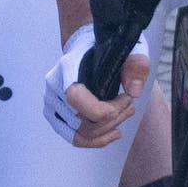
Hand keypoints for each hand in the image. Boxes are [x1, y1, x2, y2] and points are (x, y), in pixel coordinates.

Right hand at [40, 22, 148, 147]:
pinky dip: (97, 140)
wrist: (86, 46)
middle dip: (115, 118)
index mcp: (67, 67)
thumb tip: (133, 92)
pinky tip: (114, 132)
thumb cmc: (106, 47)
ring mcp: (51, 104)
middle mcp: (54, 87)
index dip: (103, 110)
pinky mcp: (55, 116)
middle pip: (83, 121)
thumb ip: (135, 64)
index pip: (76, 98)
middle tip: (130, 104)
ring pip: (81, 134)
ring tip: (125, 115)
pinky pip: (75, 138)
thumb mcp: (126, 48)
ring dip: (108, 129)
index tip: (126, 98)